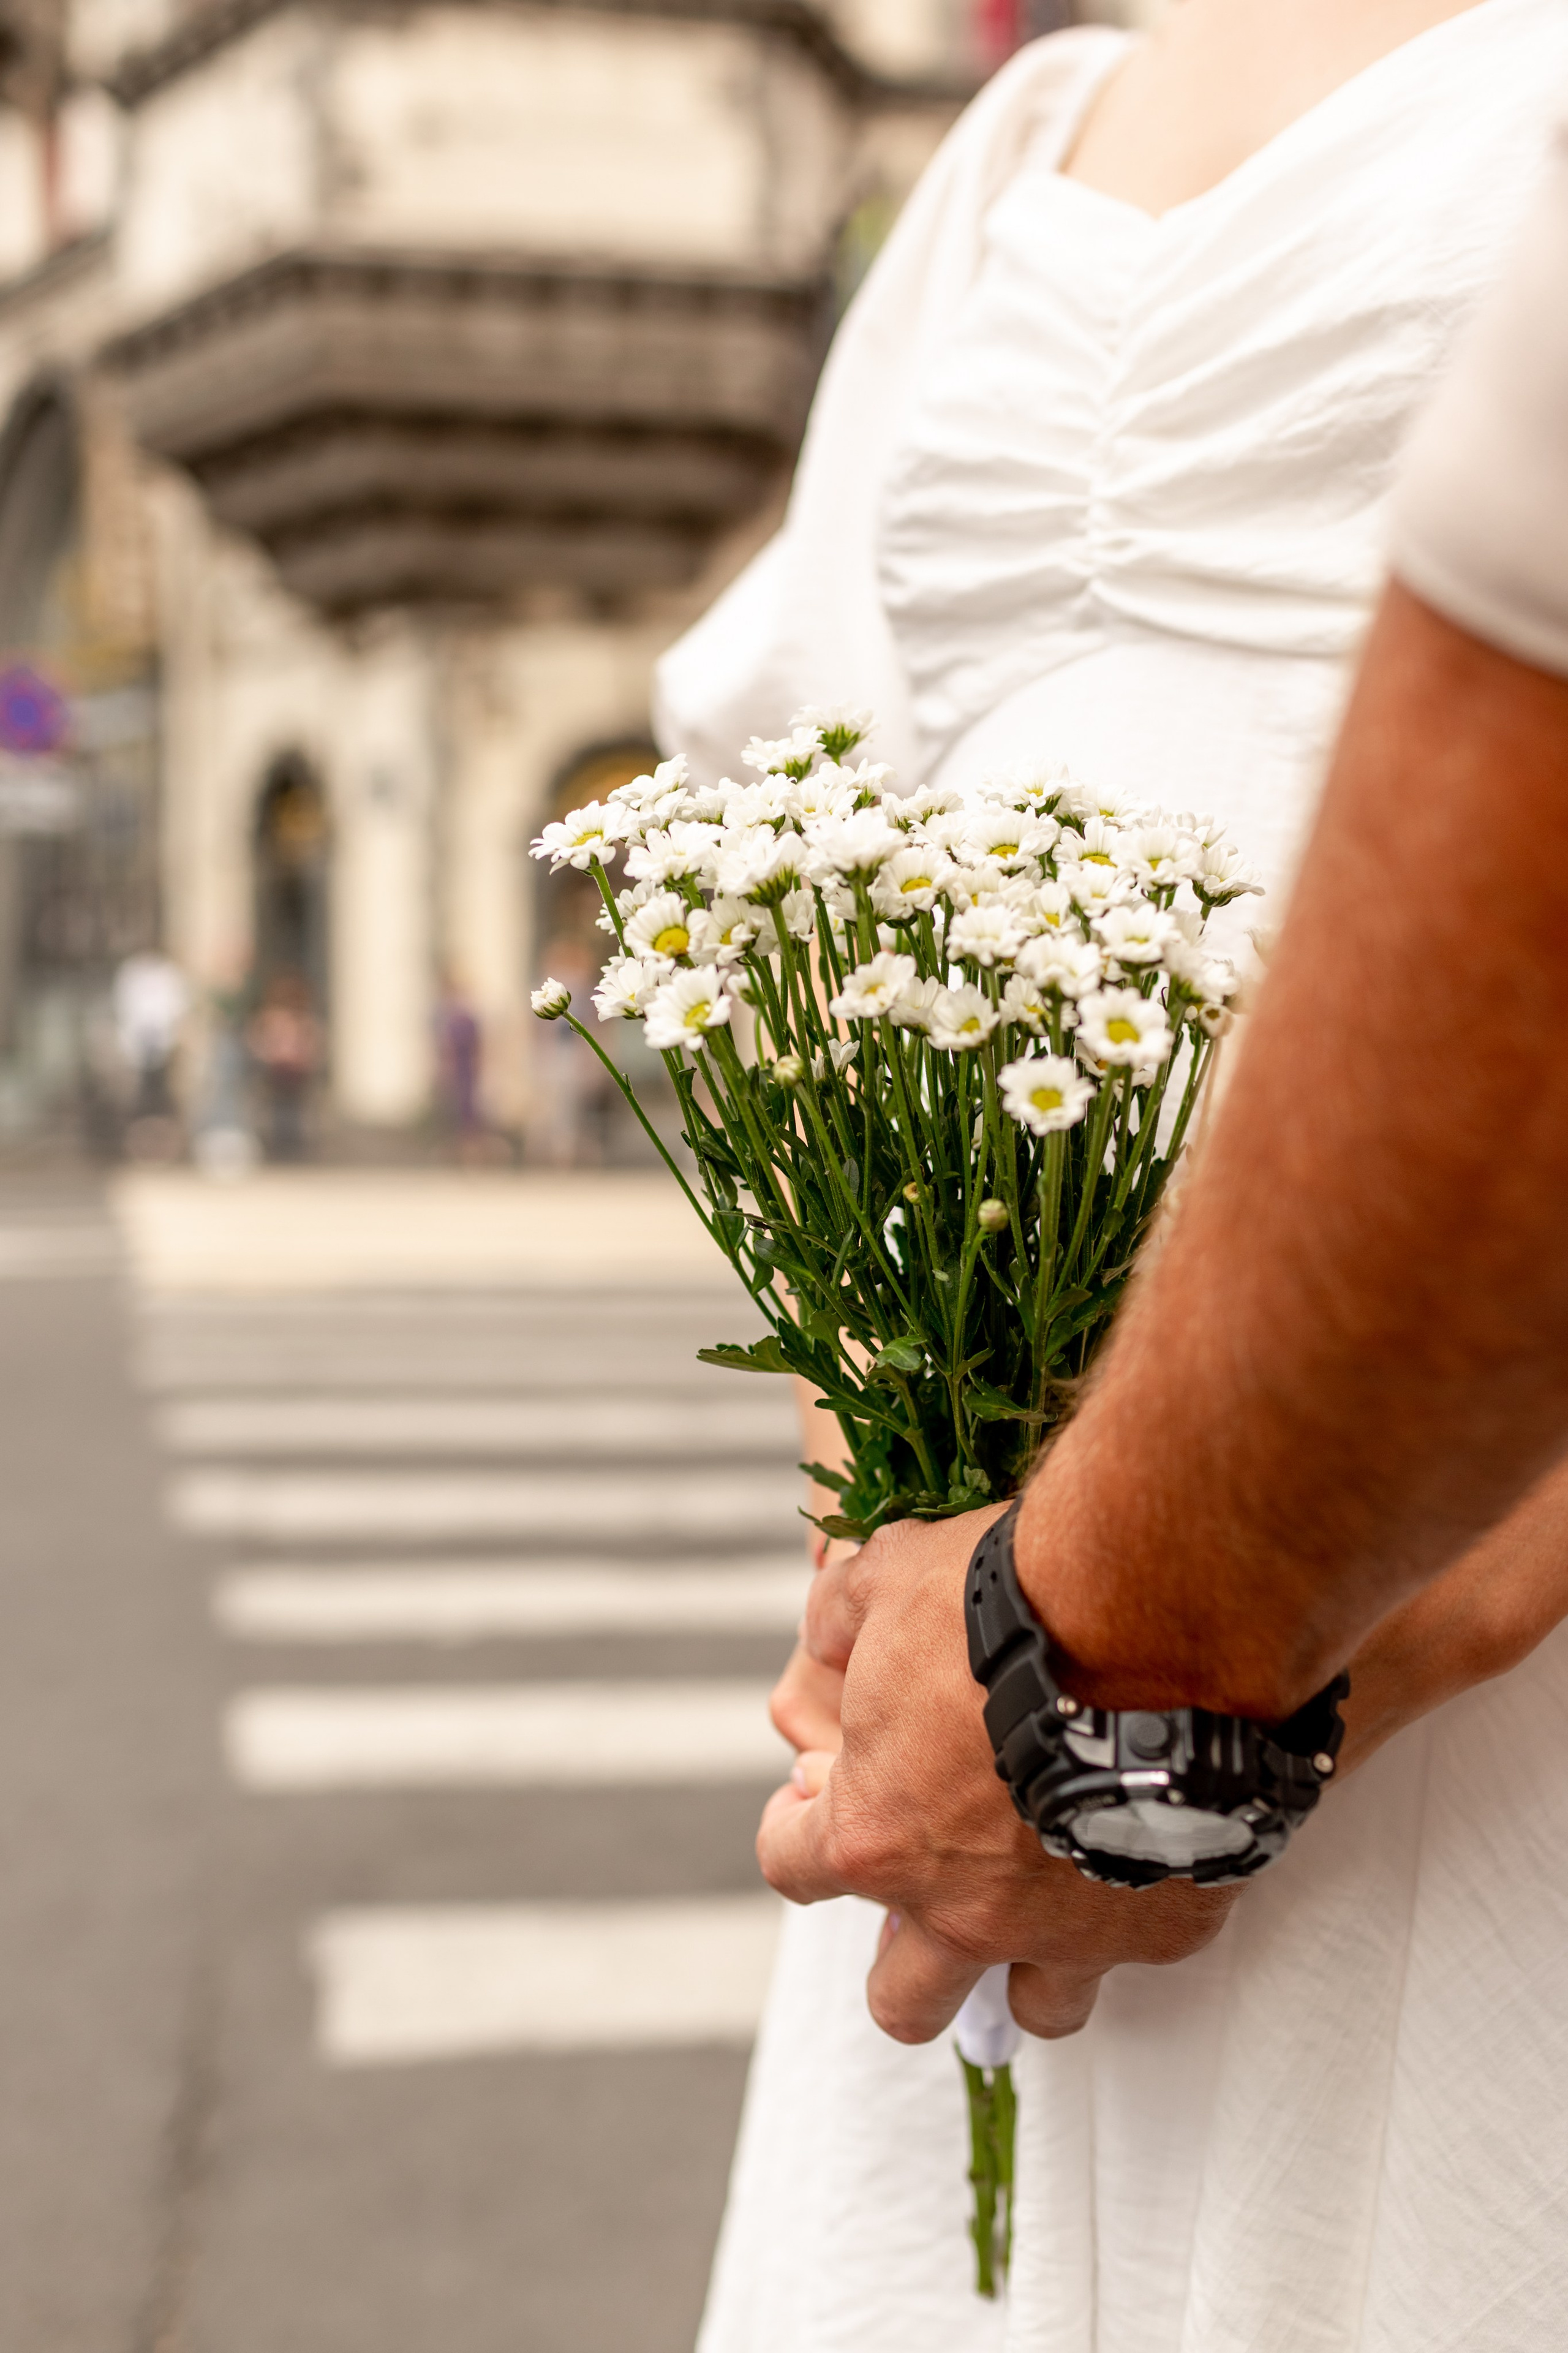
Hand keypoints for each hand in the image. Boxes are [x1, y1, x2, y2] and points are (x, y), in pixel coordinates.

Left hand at [756, 1507, 1238, 2042]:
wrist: (1153, 1622)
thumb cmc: (1005, 1606)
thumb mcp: (889, 1576)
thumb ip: (841, 1616)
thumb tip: (827, 1630)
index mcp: (876, 1837)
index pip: (790, 1864)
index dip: (794, 1823)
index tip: (820, 1792)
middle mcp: (963, 1913)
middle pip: (905, 2000)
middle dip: (904, 1955)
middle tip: (932, 1885)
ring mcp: (1068, 1933)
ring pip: (1039, 2009)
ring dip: (1031, 1963)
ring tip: (1047, 1895)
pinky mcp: (1164, 1925)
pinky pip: (1142, 1945)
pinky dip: (1138, 1902)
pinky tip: (1146, 1837)